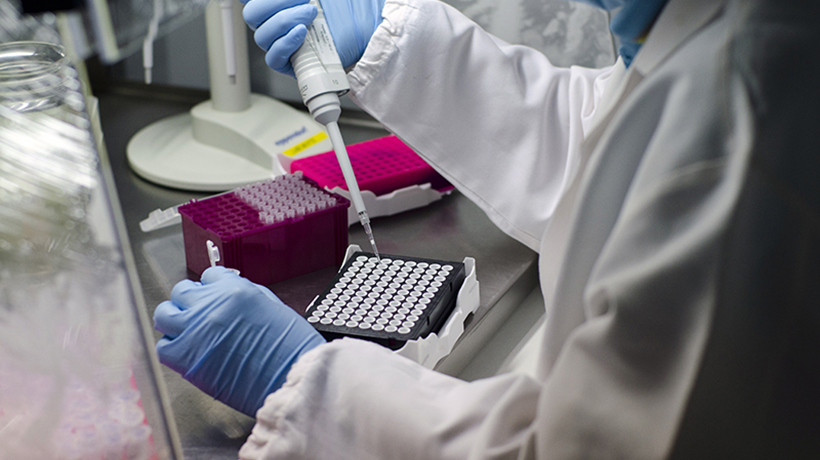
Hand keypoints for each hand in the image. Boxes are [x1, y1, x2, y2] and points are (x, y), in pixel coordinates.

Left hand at [153, 266, 324, 416]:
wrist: (289, 378)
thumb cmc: (289, 348)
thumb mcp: (272, 306)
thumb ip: (245, 295)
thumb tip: (228, 295)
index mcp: (234, 290)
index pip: (209, 276)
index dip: (211, 287)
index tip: (212, 296)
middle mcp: (211, 305)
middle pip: (182, 291)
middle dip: (190, 300)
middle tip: (198, 312)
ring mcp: (195, 330)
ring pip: (164, 314)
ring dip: (174, 320)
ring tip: (187, 330)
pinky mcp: (186, 358)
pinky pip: (164, 346)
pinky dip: (171, 347)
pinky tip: (186, 351)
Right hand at [241, 0, 385, 75]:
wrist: (367, 30)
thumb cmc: (347, 7)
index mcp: (278, 3)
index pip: (251, 0)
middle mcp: (276, 21)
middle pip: (252, 14)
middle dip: (273, 3)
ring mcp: (282, 42)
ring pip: (262, 34)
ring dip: (285, 20)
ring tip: (310, 14)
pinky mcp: (291, 63)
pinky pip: (273, 57)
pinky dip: (285, 43)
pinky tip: (301, 33)